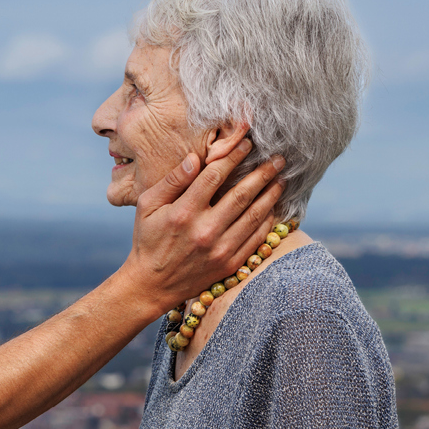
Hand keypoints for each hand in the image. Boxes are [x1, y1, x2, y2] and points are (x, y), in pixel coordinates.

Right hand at [123, 138, 285, 310]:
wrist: (152, 284)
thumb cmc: (147, 239)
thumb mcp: (147, 206)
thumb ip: (172, 181)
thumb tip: (196, 158)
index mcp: (183, 212)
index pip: (214, 176)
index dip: (233, 157)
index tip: (247, 144)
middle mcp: (204, 230)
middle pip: (241, 194)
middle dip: (262, 173)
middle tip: (278, 158)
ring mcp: (220, 249)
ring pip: (254, 215)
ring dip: (271, 195)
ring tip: (281, 179)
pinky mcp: (230, 263)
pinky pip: (256, 238)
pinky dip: (268, 221)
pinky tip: (273, 207)